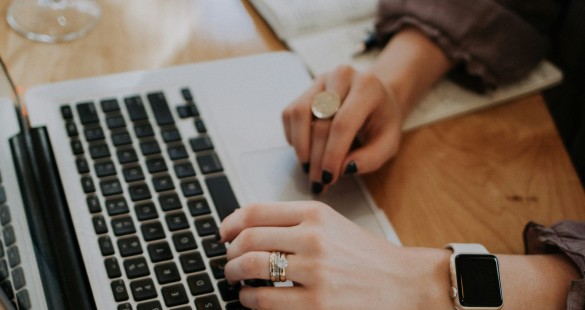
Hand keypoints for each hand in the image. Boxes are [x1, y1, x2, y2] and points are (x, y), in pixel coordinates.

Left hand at [218, 201, 451, 308]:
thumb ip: (293, 222)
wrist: (403, 282)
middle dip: (229, 253)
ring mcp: (315, 272)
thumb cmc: (366, 256)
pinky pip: (265, 301)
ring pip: (251, 269)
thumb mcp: (332, 224)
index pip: (256, 211)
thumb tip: (246, 230)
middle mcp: (314, 238)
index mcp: (315, 213)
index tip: (224, 234)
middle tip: (228, 260)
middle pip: (248, 239)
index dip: (230, 223)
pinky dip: (249, 300)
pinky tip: (252, 299)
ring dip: (234, 274)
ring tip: (235, 279)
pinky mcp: (317, 305)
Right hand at [282, 66, 402, 192]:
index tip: (328, 178)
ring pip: (299, 114)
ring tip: (308, 167)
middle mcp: (342, 77)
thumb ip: (371, 158)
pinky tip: (306, 150)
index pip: (343, 123)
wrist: (376, 97)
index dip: (332, 154)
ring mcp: (321, 80)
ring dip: (301, 147)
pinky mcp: (306, 88)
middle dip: (317, 158)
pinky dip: (294, 136)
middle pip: (320, 122)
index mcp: (367, 87)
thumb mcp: (388, 143)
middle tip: (318, 181)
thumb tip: (344, 168)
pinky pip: (290, 114)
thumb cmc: (382, 122)